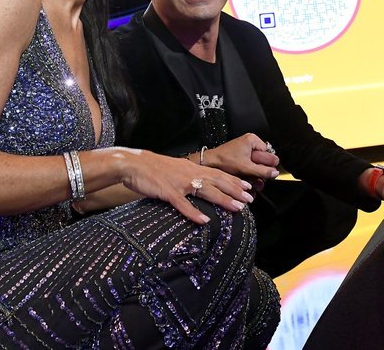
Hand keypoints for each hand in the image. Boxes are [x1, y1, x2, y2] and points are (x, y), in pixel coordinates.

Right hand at [122, 149, 254, 224]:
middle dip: (235, 190)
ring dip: (223, 200)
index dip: (234, 181)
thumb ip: (188, 175)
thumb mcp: (175, 168)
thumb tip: (198, 185)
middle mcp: (190, 173)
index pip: (218, 173)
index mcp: (192, 168)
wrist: (134, 164)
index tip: (247, 187)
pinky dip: (194, 213)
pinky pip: (184, 204)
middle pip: (218, 181)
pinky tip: (205, 221)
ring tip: (237, 208)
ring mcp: (180, 183)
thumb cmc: (152, 168)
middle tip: (250, 199)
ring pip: (206, 191)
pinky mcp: (168, 192)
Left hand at [202, 134, 279, 180]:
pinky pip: (250, 167)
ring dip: (256, 176)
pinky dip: (250, 175)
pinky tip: (249, 182)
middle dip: (261, 173)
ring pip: (257, 166)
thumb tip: (275, 173)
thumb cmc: (224, 161)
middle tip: (259, 181)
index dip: (267, 165)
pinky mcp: (241, 159)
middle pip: (263, 161)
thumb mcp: (246, 167)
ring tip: (254, 183)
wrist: (209, 164)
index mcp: (253, 140)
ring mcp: (245, 152)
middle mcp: (250, 144)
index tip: (266, 174)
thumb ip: (263, 171)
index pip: (268, 154)